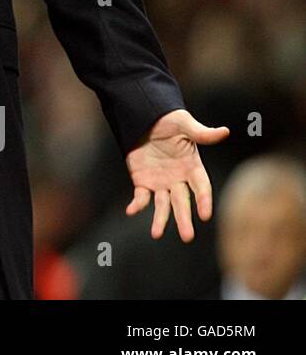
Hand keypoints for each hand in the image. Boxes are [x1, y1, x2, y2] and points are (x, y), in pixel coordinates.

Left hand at [124, 109, 229, 240]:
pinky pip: (141, 197)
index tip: (205, 215)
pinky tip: (130, 211)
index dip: (203, 200)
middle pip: (182, 202)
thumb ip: (202, 133)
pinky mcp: (143, 181)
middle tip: (187, 236)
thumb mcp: (184, 124)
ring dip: (160, 219)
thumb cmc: (169, 120)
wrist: (144, 118)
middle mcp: (179, 179)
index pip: (201, 187)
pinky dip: (136, 205)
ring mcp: (161, 182)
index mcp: (192, 167)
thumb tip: (225, 131)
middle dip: (184, 218)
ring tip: (156, 234)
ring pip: (162, 205)